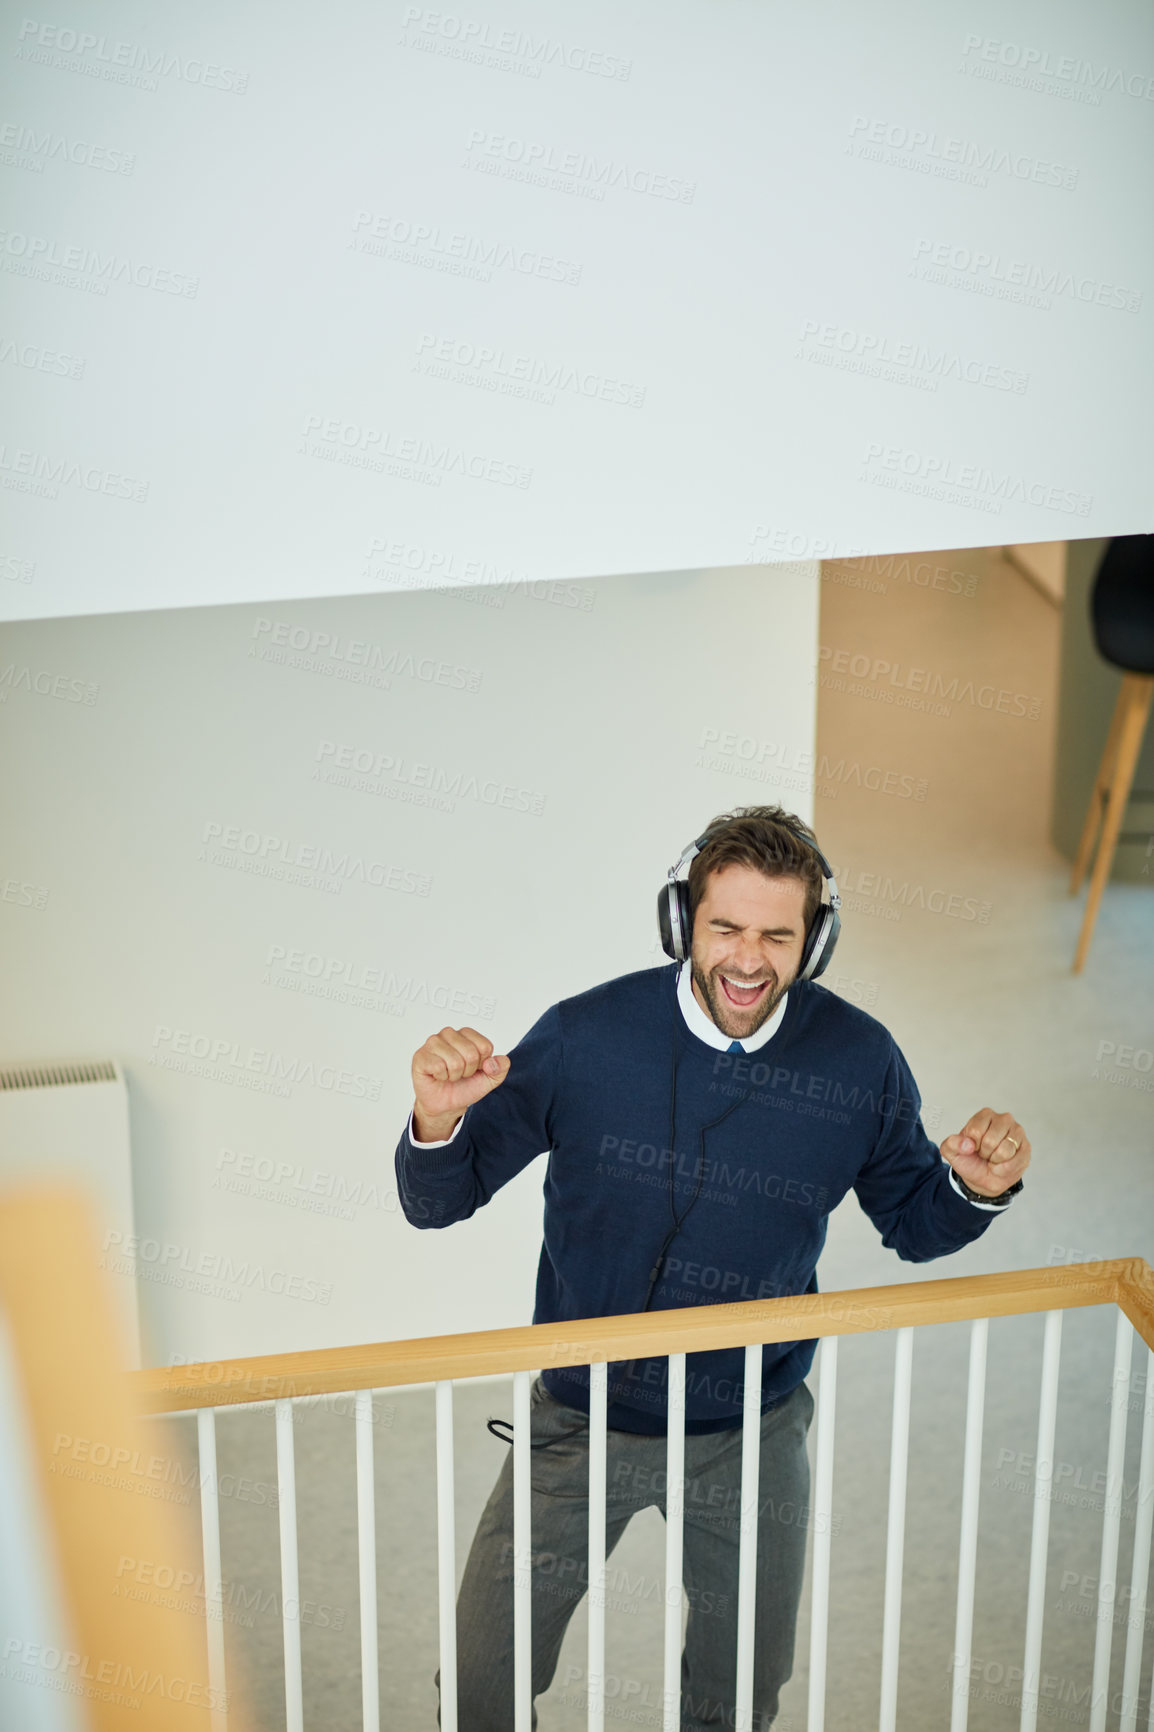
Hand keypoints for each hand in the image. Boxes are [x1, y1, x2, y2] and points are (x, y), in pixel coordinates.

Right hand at [411, 1026, 509, 1140]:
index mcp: (467, 1034)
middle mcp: (449, 1034)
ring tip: (449, 1075)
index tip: (474, 1069)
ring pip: (455, 1061)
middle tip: (459, 1074)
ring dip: (454, 1075)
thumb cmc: (464, 1086)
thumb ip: (500, 1068)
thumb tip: (494, 1062)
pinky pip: (438, 1066)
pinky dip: (442, 1077)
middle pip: (471, 1054)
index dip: (482, 1064)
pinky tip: (438, 1076)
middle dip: (468, 1071)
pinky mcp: (421, 1055)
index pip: (485, 1046)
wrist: (446, 1104)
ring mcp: (433, 1042)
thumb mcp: (490, 1079)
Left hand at [940, 1108, 1029, 1197]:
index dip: (972, 1145)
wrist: (985, 1178)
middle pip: (990, 1141)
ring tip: (994, 1158)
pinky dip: (1005, 1169)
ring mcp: (1017, 1132)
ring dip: (996, 1161)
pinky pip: (1015, 1161)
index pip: (975, 1132)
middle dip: (985, 1154)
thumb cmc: (970, 1160)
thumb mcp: (952, 1153)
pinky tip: (1003, 1164)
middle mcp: (1003, 1119)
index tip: (973, 1147)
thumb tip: (968, 1144)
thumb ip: (951, 1144)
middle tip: (985, 1154)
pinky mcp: (1026, 1147)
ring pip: (1004, 1151)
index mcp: (984, 1115)